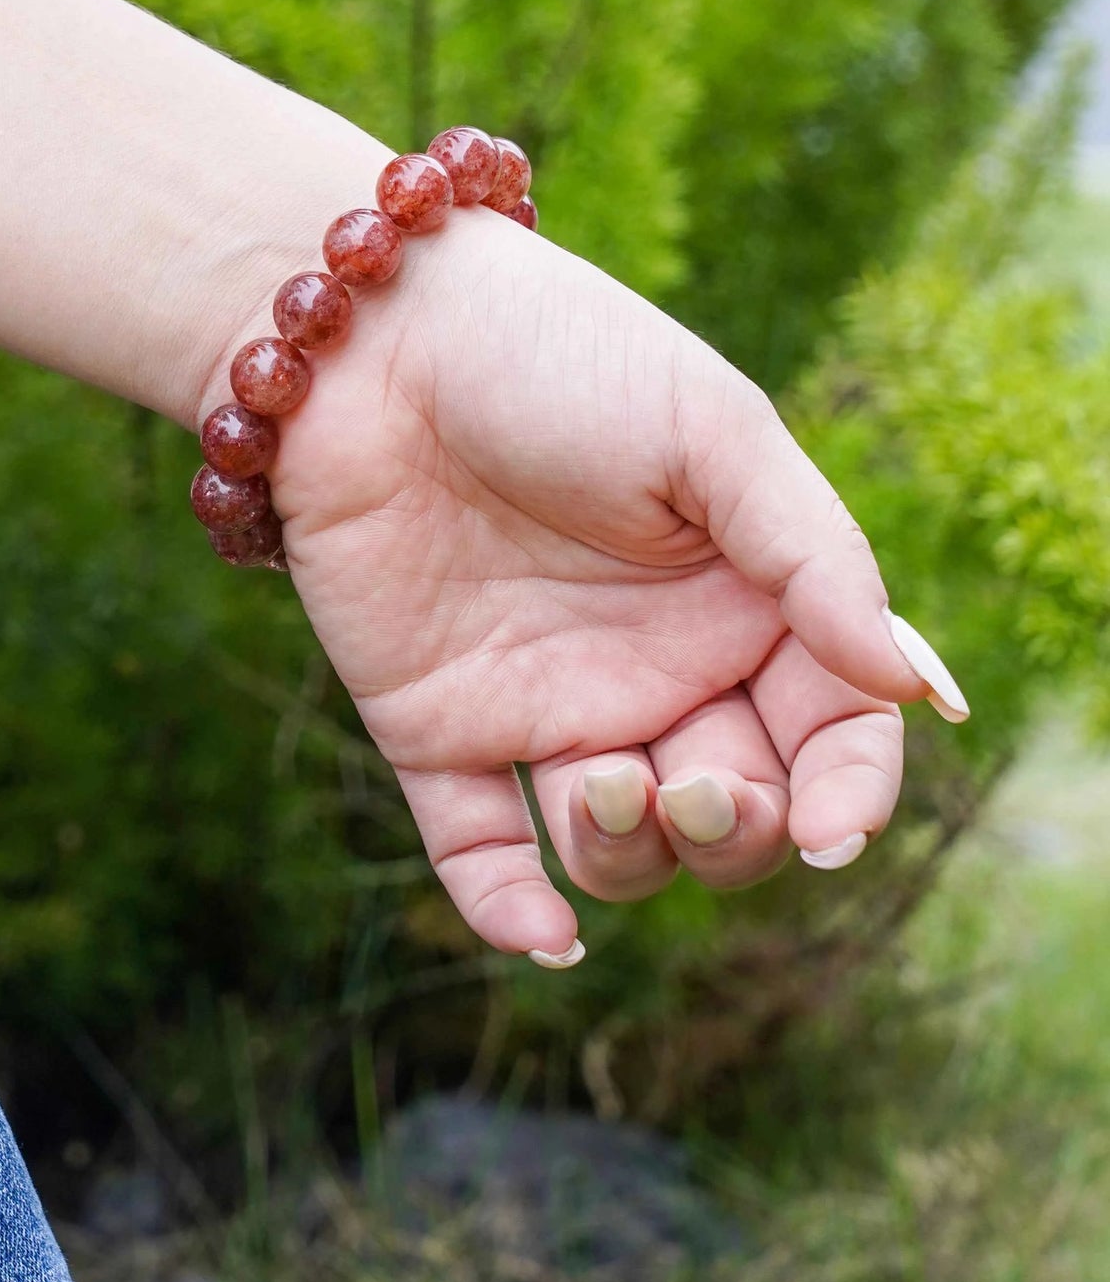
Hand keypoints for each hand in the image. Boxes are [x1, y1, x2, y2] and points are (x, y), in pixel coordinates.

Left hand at [226, 209, 964, 959]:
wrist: (368, 343)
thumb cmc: (554, 357)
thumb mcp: (710, 430)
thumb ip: (810, 555)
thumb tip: (913, 685)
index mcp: (740, 603)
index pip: (832, 731)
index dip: (849, 792)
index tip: (835, 828)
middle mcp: (651, 669)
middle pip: (734, 812)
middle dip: (739, 829)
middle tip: (704, 781)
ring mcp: (542, 706)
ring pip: (618, 848)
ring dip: (630, 854)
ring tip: (600, 783)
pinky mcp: (434, 727)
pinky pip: (480, 850)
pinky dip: (510, 911)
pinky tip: (542, 939)